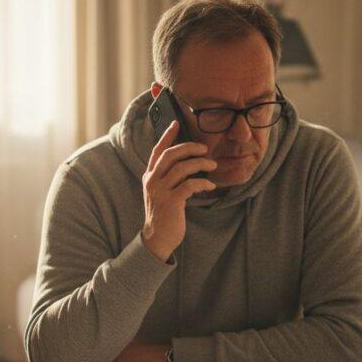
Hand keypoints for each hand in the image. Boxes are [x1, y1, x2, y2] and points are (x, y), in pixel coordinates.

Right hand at [141, 121, 216, 261]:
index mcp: (149, 176)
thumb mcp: (162, 192)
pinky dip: (203, 183)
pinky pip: (189, 185)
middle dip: (189, 147)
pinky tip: (210, 186)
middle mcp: (152, 181)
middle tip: (204, 148)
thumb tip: (190, 163)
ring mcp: (160, 192)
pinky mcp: (171, 202)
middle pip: (170, 155)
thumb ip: (169, 178)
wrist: (157, 238)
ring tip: (212, 166)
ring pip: (182, 168)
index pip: (157, 151)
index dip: (167, 136)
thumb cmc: (164, 214)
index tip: (176, 123)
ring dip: (200, 164)